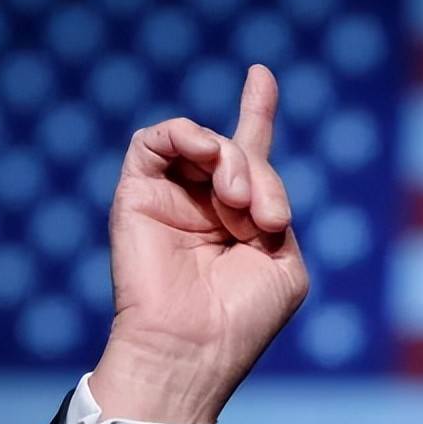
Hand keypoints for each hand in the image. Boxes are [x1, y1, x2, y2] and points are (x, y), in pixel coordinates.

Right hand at [89, 64, 308, 423]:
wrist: (193, 349)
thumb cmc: (243, 319)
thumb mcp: (284, 264)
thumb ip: (276, 212)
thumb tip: (248, 183)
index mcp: (244, 221)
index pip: (251, 157)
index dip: (257, 113)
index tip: (261, 75)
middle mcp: (207, 204)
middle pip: (240, 152)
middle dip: (261, 176)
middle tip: (266, 220)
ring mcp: (172, 197)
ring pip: (206, 144)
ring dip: (233, 163)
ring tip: (239, 206)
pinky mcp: (137, 193)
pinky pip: (156, 140)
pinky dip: (187, 137)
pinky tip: (207, 160)